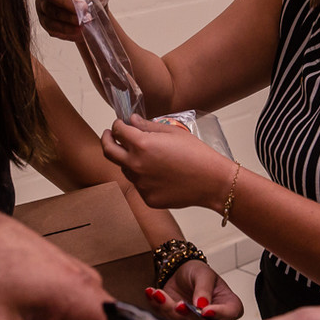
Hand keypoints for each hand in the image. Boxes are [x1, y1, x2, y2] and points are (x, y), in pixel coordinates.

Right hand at [35, 0, 105, 41]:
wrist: (89, 15)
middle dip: (67, 1)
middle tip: (84, 9)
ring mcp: (41, 2)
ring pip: (50, 10)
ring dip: (69, 18)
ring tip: (84, 22)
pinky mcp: (43, 19)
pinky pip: (50, 25)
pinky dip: (66, 29)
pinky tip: (78, 30)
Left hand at [103, 115, 233, 211]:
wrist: (211, 181)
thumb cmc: (197, 154)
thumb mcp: (172, 133)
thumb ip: (148, 126)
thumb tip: (131, 121)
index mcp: (141, 145)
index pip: (117, 131)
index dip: (117, 125)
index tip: (119, 124)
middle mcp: (135, 165)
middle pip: (108, 151)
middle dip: (107, 140)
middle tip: (110, 135)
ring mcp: (140, 184)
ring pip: (125, 168)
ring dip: (128, 159)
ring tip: (147, 156)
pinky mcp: (147, 198)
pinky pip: (139, 184)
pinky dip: (144, 177)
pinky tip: (160, 174)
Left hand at [148, 259, 244, 319]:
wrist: (178, 275)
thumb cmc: (197, 273)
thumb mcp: (203, 274)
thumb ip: (204, 289)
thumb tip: (202, 305)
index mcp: (230, 305)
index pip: (231, 314)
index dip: (219, 314)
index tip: (205, 310)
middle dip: (191, 317)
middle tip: (178, 304)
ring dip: (170, 312)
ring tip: (159, 294)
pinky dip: (160, 311)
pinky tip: (153, 296)